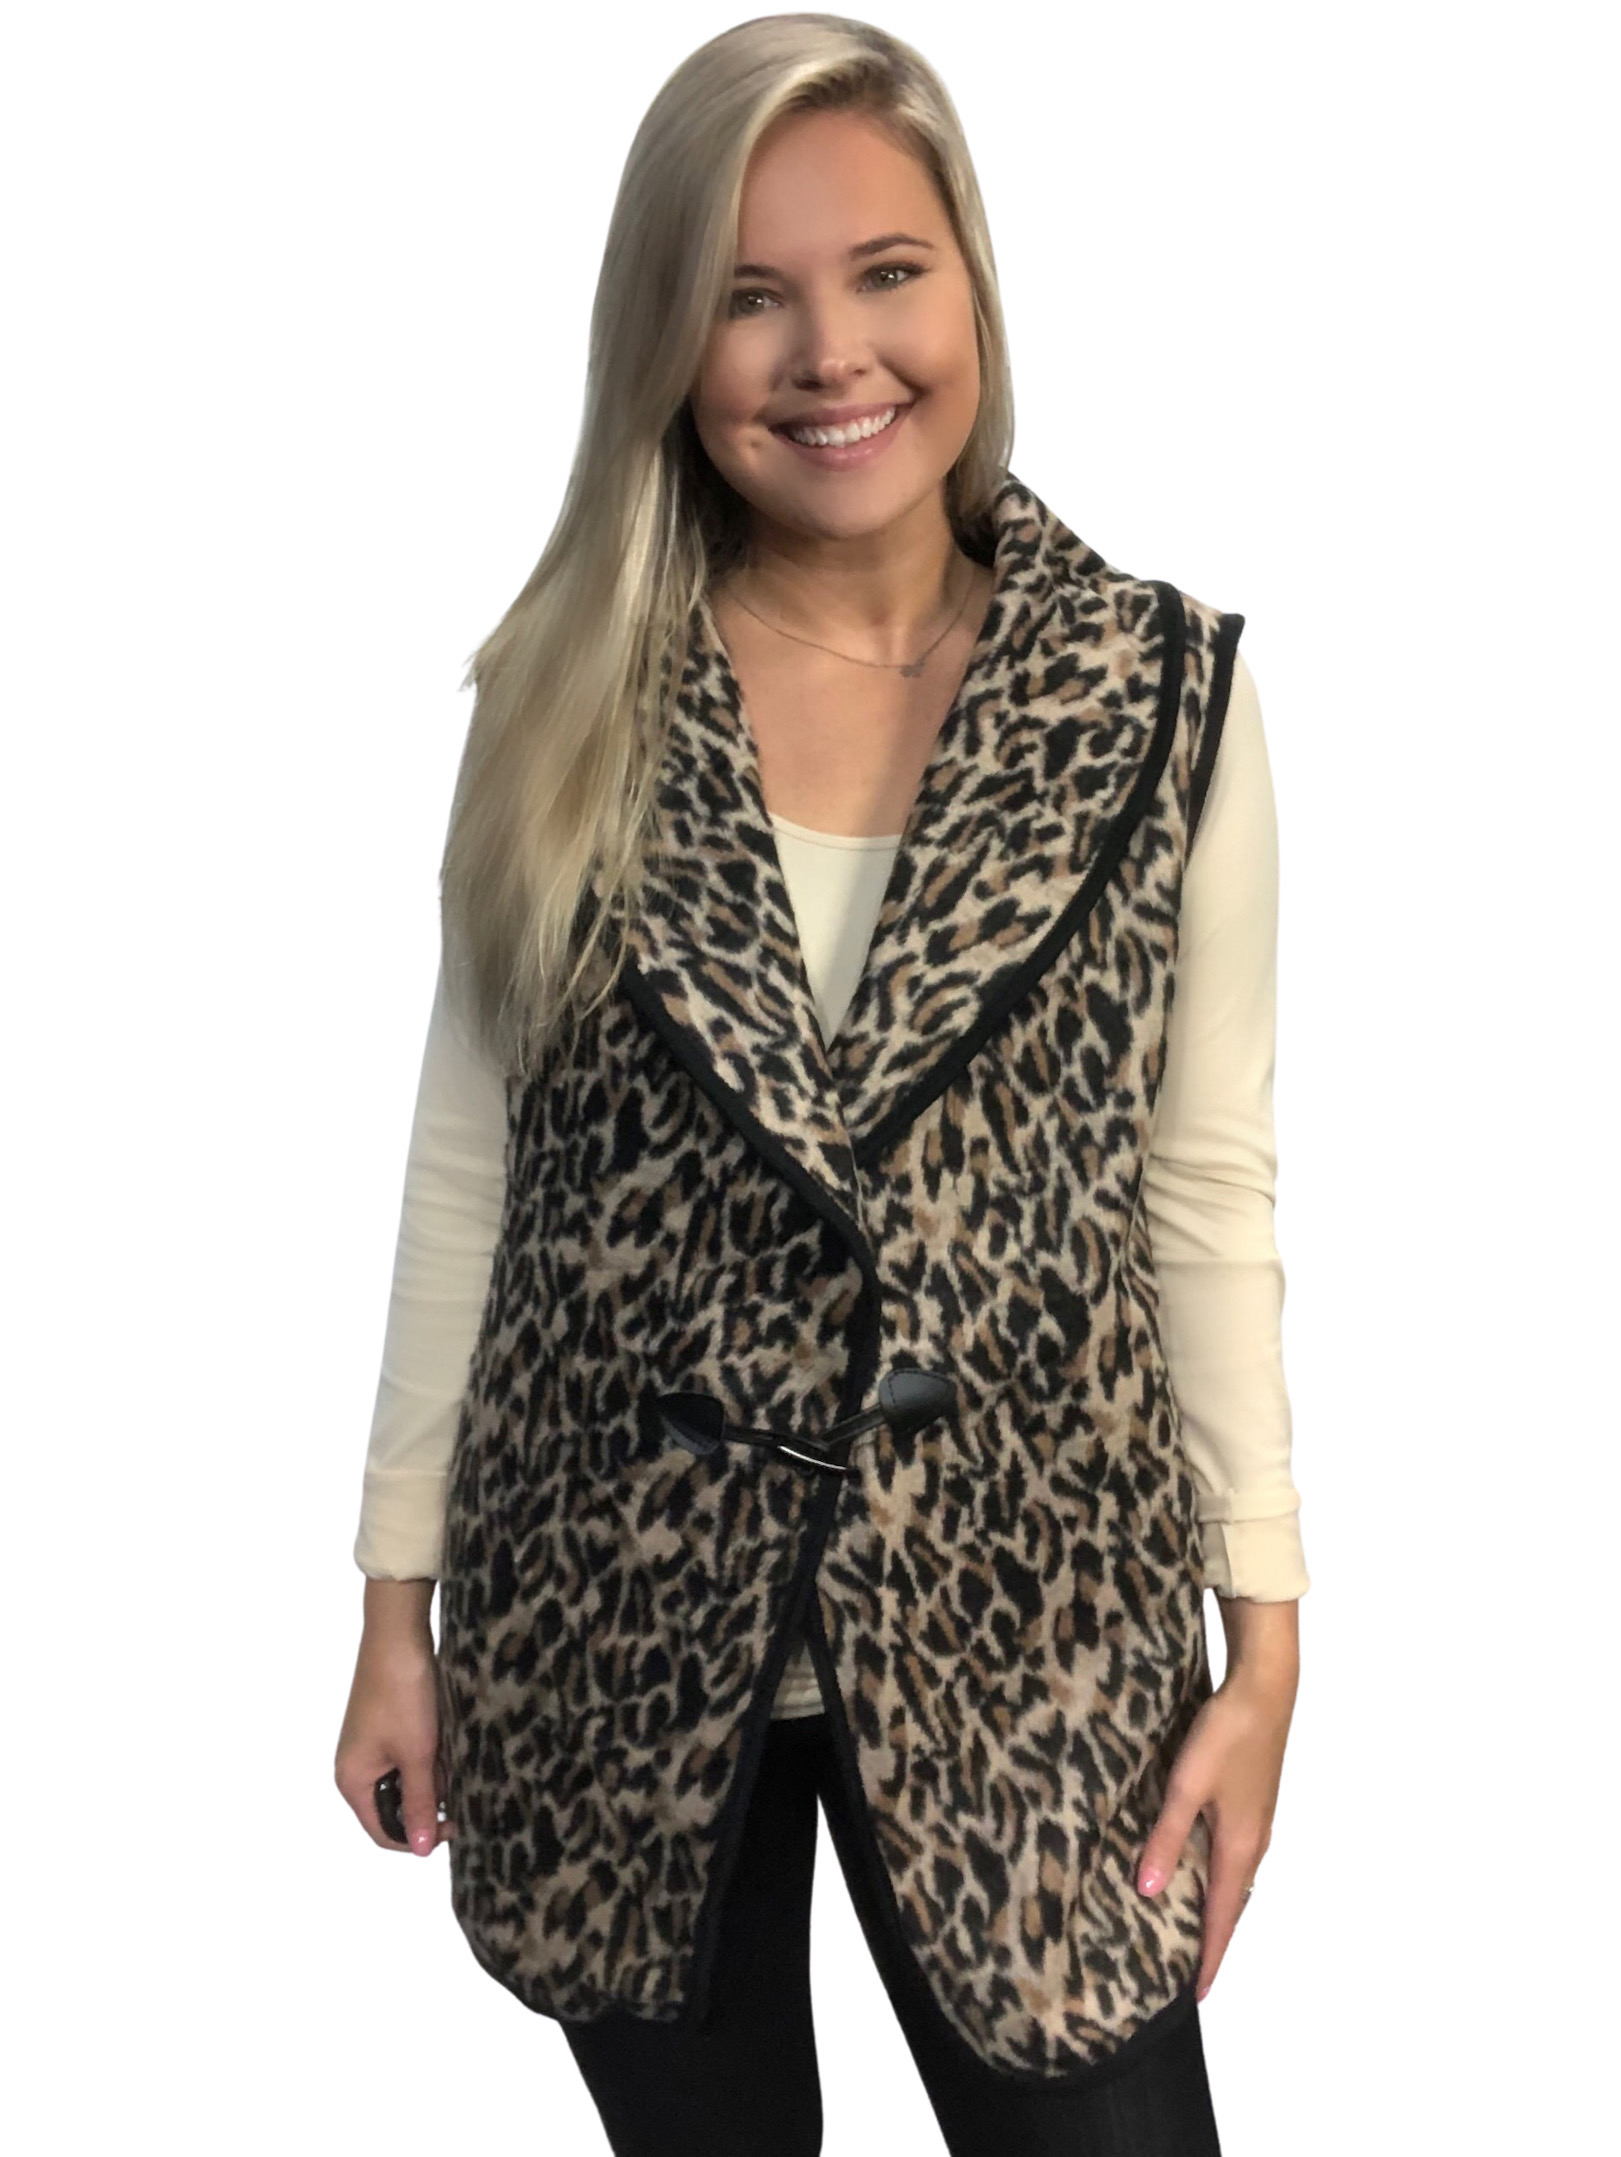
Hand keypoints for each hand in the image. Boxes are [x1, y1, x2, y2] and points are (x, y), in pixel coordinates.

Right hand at [335, 1580, 456, 1854]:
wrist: (398, 1635)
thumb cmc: (403, 1696)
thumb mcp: (417, 1753)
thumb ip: (419, 1802)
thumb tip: (420, 1851)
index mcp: (353, 1781)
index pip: (382, 1831)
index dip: (417, 1838)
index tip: (453, 1827)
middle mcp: (356, 1768)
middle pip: (394, 1807)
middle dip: (427, 1803)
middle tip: (459, 1790)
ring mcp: (371, 1747)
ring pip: (405, 1781)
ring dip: (431, 1778)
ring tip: (454, 1760)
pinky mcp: (386, 1728)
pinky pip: (409, 1758)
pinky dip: (429, 1758)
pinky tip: (448, 1744)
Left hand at [1135, 1605, 1297, 2002]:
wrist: (1266, 1691)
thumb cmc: (1226, 1736)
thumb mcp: (1187, 1787)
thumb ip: (1167, 1838)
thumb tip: (1147, 1890)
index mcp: (1240, 1847)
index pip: (1223, 1918)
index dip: (1210, 1957)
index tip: (1197, 1995)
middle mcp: (1255, 1843)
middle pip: (1233, 1904)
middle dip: (1213, 1939)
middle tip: (1190, 1971)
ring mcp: (1258, 1822)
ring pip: (1235, 1879)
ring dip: (1217, 1907)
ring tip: (1192, 1929)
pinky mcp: (1255, 1803)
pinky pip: (1237, 1856)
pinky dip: (1220, 1877)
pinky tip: (1202, 1867)